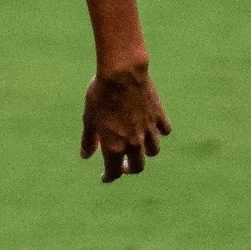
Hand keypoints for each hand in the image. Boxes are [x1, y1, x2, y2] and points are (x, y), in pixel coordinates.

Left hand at [80, 63, 170, 181]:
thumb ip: (89, 140)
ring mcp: (149, 130)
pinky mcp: (159, 116)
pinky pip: (164, 131)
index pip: (114, 172)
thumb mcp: (89, 119)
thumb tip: (86, 156)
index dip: (109, 177)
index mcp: (114, 146)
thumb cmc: (100, 95)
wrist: (122, 73)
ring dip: (145, 152)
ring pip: (153, 151)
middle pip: (138, 167)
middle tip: (124, 165)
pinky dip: (159, 133)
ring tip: (137, 145)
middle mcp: (133, 143)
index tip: (105, 176)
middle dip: (130, 168)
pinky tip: (152, 128)